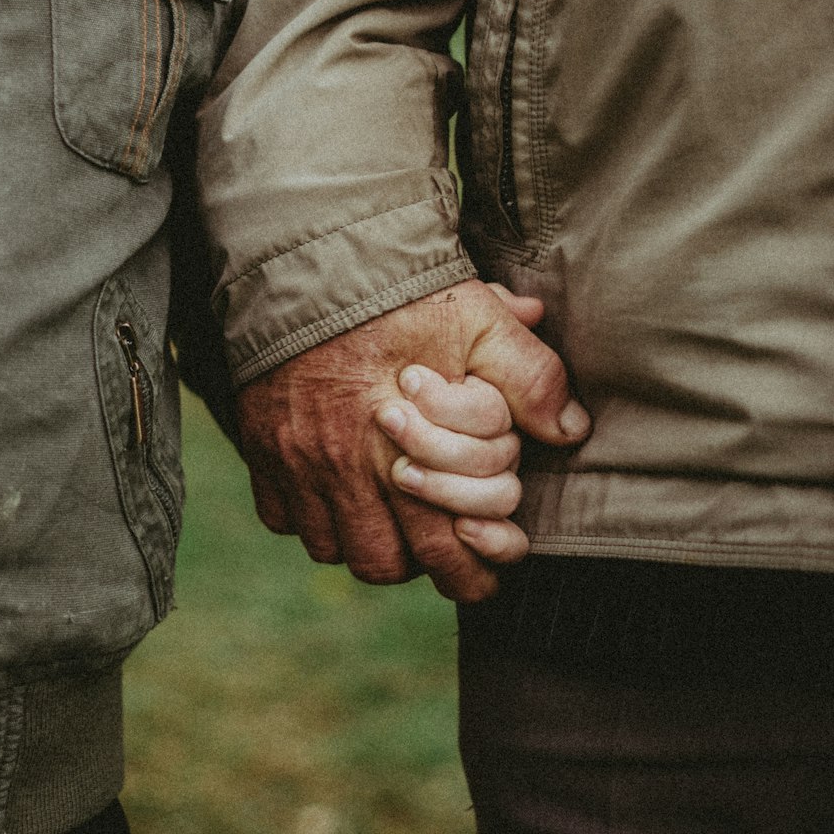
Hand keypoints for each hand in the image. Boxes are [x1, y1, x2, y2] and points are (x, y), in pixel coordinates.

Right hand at [235, 277, 589, 601]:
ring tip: (387, 513)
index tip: (483, 568)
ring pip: (331, 548)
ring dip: (362, 539)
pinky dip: (309, 514)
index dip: (470, 576)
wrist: (306, 258)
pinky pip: (282, 516)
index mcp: (407, 452)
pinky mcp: (262, 445)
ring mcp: (297, 462)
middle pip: (382, 565)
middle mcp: (346, 470)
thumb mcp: (479, 321)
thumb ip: (530, 377)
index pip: (441, 553)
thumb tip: (571, 429)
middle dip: (415, 562)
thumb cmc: (398, 291)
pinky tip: (334, 486)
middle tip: (435, 541)